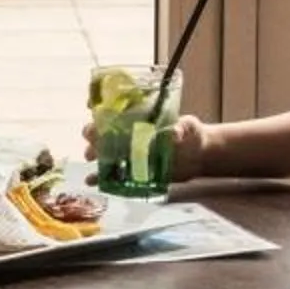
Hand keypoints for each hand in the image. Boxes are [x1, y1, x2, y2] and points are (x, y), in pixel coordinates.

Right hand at [80, 110, 206, 175]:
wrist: (198, 157)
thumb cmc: (191, 133)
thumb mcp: (188, 126)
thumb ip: (182, 127)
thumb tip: (174, 133)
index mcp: (138, 119)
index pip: (113, 110)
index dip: (99, 108)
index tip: (91, 106)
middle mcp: (129, 135)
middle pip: (103, 132)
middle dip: (93, 133)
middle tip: (92, 137)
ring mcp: (129, 154)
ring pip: (104, 153)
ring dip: (94, 154)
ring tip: (91, 157)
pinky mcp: (133, 171)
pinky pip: (113, 175)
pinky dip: (100, 179)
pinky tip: (91, 181)